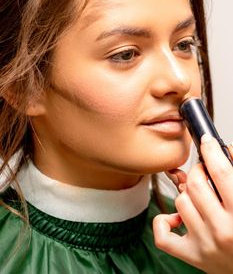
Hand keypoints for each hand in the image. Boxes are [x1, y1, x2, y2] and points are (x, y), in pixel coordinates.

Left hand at [153, 134, 232, 273]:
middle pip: (195, 184)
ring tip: (200, 198)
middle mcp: (223, 231)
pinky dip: (164, 221)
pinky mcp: (192, 256)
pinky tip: (177, 217)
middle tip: (204, 172)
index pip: (221, 172)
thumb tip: (224, 150)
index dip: (211, 151)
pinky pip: (163, 235)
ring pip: (180, 202)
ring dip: (186, 194)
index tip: (206, 142)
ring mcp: (205, 244)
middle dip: (198, 171)